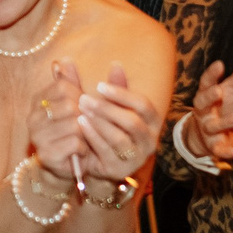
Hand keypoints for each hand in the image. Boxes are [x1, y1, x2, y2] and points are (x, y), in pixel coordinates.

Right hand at [26, 59, 87, 183]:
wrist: (66, 165)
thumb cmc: (72, 131)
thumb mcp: (72, 103)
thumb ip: (70, 82)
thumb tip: (65, 59)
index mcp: (38, 100)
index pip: (65, 87)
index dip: (81, 97)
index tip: (83, 108)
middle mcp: (33, 117)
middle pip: (71, 105)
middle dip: (85, 116)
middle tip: (87, 126)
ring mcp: (37, 136)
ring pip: (75, 124)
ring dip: (86, 133)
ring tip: (85, 138)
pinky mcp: (46, 154)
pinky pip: (75, 143)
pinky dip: (84, 147)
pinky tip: (81, 150)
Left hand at [74, 63, 156, 180]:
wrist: (98, 161)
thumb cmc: (108, 127)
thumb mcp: (113, 107)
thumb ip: (115, 88)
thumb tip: (116, 64)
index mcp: (152, 123)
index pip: (144, 105)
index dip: (122, 94)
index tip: (99, 85)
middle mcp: (149, 141)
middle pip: (132, 122)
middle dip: (106, 109)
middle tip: (83, 98)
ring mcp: (136, 157)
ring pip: (120, 138)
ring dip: (99, 122)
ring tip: (81, 110)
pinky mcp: (119, 169)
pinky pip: (107, 151)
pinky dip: (93, 136)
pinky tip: (81, 125)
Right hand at [183, 58, 232, 165]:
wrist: (209, 136)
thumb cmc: (222, 107)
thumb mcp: (232, 91)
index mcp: (206, 96)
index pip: (206, 83)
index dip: (211, 74)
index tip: (220, 65)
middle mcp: (204, 112)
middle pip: (201, 103)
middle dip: (209, 98)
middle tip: (219, 91)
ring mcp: (208, 129)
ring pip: (212, 127)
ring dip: (223, 123)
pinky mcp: (214, 146)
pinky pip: (218, 149)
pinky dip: (225, 152)